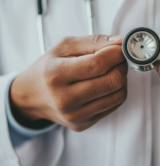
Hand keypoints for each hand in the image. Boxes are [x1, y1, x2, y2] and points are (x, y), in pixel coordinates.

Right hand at [11, 35, 127, 131]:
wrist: (32, 95)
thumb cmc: (49, 67)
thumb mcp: (65, 46)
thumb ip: (94, 41)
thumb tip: (121, 42)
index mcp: (56, 74)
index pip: (98, 64)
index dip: (116, 53)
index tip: (120, 46)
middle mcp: (65, 99)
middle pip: (113, 81)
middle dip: (122, 65)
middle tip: (117, 57)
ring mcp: (74, 116)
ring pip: (118, 95)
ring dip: (122, 78)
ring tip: (111, 70)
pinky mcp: (83, 124)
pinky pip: (114, 105)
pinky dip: (115, 91)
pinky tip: (104, 83)